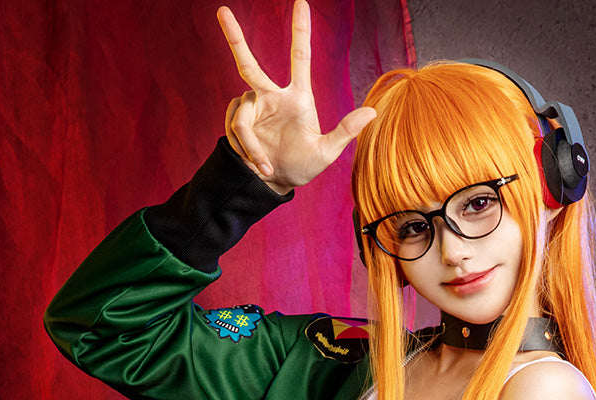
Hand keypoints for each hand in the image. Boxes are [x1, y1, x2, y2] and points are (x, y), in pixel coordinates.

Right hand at [217, 1, 376, 193]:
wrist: (276, 185)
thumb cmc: (303, 167)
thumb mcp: (326, 153)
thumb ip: (346, 131)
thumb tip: (372, 112)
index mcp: (298, 98)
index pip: (299, 57)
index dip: (300, 31)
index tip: (301, 3)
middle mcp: (272, 97)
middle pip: (249, 63)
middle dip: (234, 37)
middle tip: (222, 10)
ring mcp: (253, 108)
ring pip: (243, 114)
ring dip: (251, 143)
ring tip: (264, 165)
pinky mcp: (238, 120)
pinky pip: (237, 127)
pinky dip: (247, 148)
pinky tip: (256, 162)